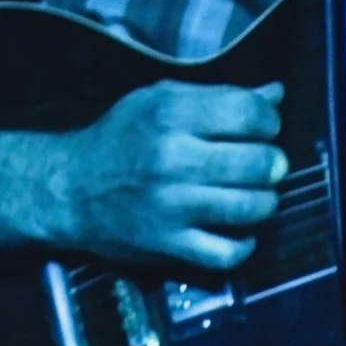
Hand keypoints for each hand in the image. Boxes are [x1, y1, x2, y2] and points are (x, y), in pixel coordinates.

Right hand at [50, 80, 288, 272]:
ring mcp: (171, 204)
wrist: (70, 188)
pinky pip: (226, 253)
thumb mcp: (161, 100)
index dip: (269, 120)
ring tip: (256, 195)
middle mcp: (172, 157)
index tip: (265, 128)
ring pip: (250, 208)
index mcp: (172, 113)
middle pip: (258, 162)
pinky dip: (243, 245)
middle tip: (266, 165)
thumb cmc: (120, 137)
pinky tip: (239, 231)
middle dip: (273, 164)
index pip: (249, 112)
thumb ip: (218, 96)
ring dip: (265, 202)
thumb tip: (275, 93)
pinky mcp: (166, 244)